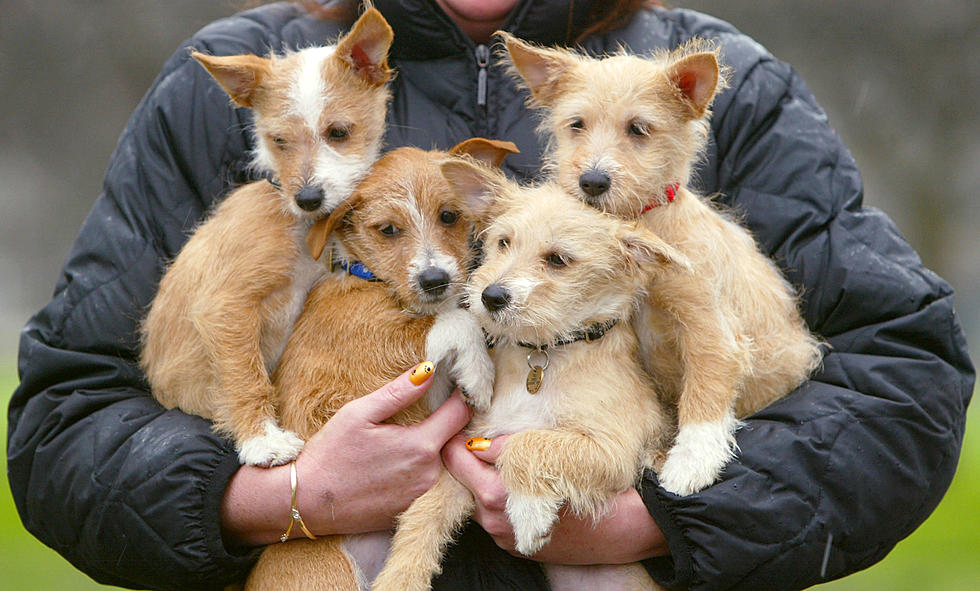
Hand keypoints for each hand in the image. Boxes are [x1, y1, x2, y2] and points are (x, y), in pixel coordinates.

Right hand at [221, 362, 470, 545]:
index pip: (461, 413)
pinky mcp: (413, 512)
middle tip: (432, 409)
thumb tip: (429, 369)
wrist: (307, 502)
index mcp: (421, 445)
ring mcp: (423, 496)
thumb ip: (399, 392)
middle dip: (447, 423)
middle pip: (454, 440)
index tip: (458, 385)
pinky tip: (398, 465)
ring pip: (443, 463)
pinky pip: (430, 485)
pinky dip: (422, 471)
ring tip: (410, 437)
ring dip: (435, 448)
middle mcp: (430, 474)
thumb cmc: (330, 454)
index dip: (463, 395)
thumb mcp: (359, 413)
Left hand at [441, 434, 669, 563]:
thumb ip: (508, 445)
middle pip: (460, 479)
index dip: (457, 437)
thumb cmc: (588, 483)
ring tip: (500, 462)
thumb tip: (477, 437)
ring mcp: (501, 535)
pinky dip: (495, 501)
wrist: (619, 529)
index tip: (464, 423)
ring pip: (474, 499)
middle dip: (467, 459)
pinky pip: (491, 517)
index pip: (455, 458)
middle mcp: (493, 518)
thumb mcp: (550, 452)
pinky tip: (515, 487)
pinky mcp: (512, 545)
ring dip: (480, 480)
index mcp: (497, 492)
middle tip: (480, 438)